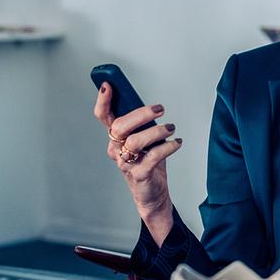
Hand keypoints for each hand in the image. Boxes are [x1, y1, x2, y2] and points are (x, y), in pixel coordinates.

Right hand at [93, 83, 183, 245]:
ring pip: (135, 141)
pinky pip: (152, 157)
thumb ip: (142, 124)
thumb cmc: (147, 162)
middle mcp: (116, 149)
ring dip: (156, 131)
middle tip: (160, 108)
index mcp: (115, 137)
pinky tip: (176, 143)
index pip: (103, 117)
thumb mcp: (143, 139)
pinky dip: (167, 147)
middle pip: (120, 126)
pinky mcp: (140, 175)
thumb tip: (151, 106)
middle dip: (140, 114)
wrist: (152, 194)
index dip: (102, 101)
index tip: (108, 85)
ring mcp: (126, 163)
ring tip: (170, 128)